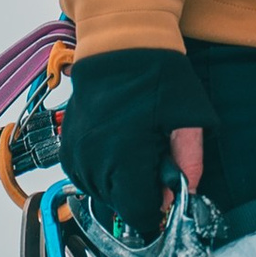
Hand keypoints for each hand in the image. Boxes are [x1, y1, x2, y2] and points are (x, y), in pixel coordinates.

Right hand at [59, 48, 209, 243]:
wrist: (121, 44)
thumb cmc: (158, 76)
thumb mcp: (188, 118)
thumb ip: (189, 161)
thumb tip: (185, 195)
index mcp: (125, 155)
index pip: (138, 213)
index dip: (157, 211)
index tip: (167, 198)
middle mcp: (94, 158)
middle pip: (120, 206)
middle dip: (141, 194)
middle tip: (156, 163)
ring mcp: (76, 153)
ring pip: (101, 195)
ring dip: (121, 186)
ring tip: (137, 152)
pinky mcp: (66, 145)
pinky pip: (85, 178)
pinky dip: (103, 174)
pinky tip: (119, 152)